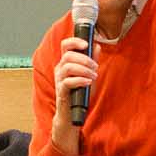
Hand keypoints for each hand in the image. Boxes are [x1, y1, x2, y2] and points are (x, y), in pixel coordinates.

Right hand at [47, 38, 98, 155]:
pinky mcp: (61, 91)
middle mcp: (60, 69)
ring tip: (93, 76)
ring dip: (84, 69)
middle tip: (95, 67)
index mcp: (65, 62)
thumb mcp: (89, 74)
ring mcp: (59, 80)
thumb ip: (92, 61)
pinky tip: (88, 82)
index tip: (86, 44)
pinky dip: (80, 80)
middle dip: (84, 59)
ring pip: (68, 66)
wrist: (73, 114)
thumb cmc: (80, 94)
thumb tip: (96, 46)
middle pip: (68, 55)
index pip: (65, 45)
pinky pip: (68, 82)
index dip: (75, 41)